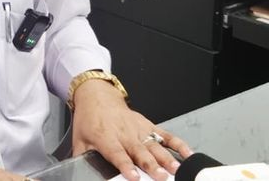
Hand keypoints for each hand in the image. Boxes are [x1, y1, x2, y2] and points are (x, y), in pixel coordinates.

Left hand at [71, 79, 192, 180]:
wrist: (97, 96)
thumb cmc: (89, 119)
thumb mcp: (80, 139)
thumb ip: (82, 157)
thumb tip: (80, 171)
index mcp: (107, 138)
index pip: (117, 154)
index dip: (126, 166)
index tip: (134, 177)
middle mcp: (125, 134)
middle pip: (140, 152)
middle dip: (151, 165)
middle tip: (161, 177)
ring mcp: (139, 129)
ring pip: (155, 145)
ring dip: (166, 158)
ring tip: (176, 169)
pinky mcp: (148, 126)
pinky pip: (166, 135)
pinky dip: (178, 144)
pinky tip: (188, 153)